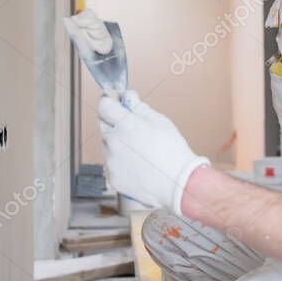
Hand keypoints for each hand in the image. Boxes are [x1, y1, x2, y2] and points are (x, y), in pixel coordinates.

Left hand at [98, 90, 209, 215]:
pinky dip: (120, 163)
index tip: (114, 102)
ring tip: (139, 151)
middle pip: (103, 125)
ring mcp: (112, 162)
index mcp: (126, 125)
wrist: (178, 183)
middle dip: (113, 122)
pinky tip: (137, 165)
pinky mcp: (113, 178)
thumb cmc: (173, 153)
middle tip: (132, 128)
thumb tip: (128, 97)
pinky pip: (112, 165)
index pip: (104, 105)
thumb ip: (139, 107)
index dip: (109, 101)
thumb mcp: (160, 121)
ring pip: (107, 146)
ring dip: (116, 144)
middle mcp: (114, 143)